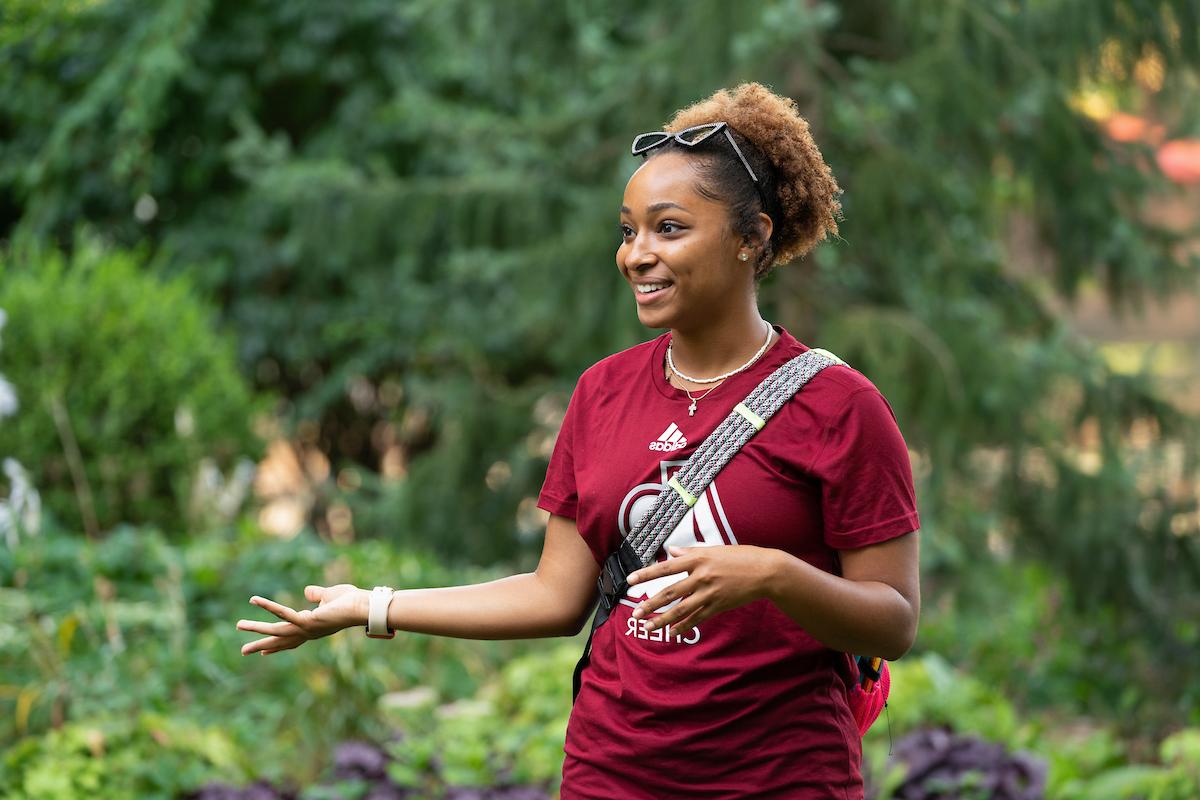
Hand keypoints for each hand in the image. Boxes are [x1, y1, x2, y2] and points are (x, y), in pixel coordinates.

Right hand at [236, 584, 367, 655]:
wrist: (364, 606)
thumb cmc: (352, 602)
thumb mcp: (330, 596)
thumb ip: (317, 595)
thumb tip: (307, 592)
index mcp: (312, 628)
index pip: (292, 640)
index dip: (278, 646)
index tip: (264, 653)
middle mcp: (307, 632)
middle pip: (280, 641)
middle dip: (261, 645)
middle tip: (243, 651)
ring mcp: (306, 629)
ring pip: (275, 631)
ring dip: (255, 628)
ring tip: (238, 625)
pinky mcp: (306, 621)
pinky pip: (282, 613)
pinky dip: (268, 606)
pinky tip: (254, 599)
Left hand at [627, 545, 779, 633]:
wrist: (765, 571)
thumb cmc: (740, 557)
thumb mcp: (714, 550)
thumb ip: (690, 552)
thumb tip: (672, 551)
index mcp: (698, 559)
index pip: (666, 568)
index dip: (646, 574)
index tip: (630, 580)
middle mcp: (701, 576)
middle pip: (670, 592)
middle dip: (650, 603)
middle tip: (635, 612)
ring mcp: (709, 593)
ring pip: (681, 609)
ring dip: (662, 619)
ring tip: (647, 626)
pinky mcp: (718, 606)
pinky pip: (697, 618)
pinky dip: (683, 626)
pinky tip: (672, 632)